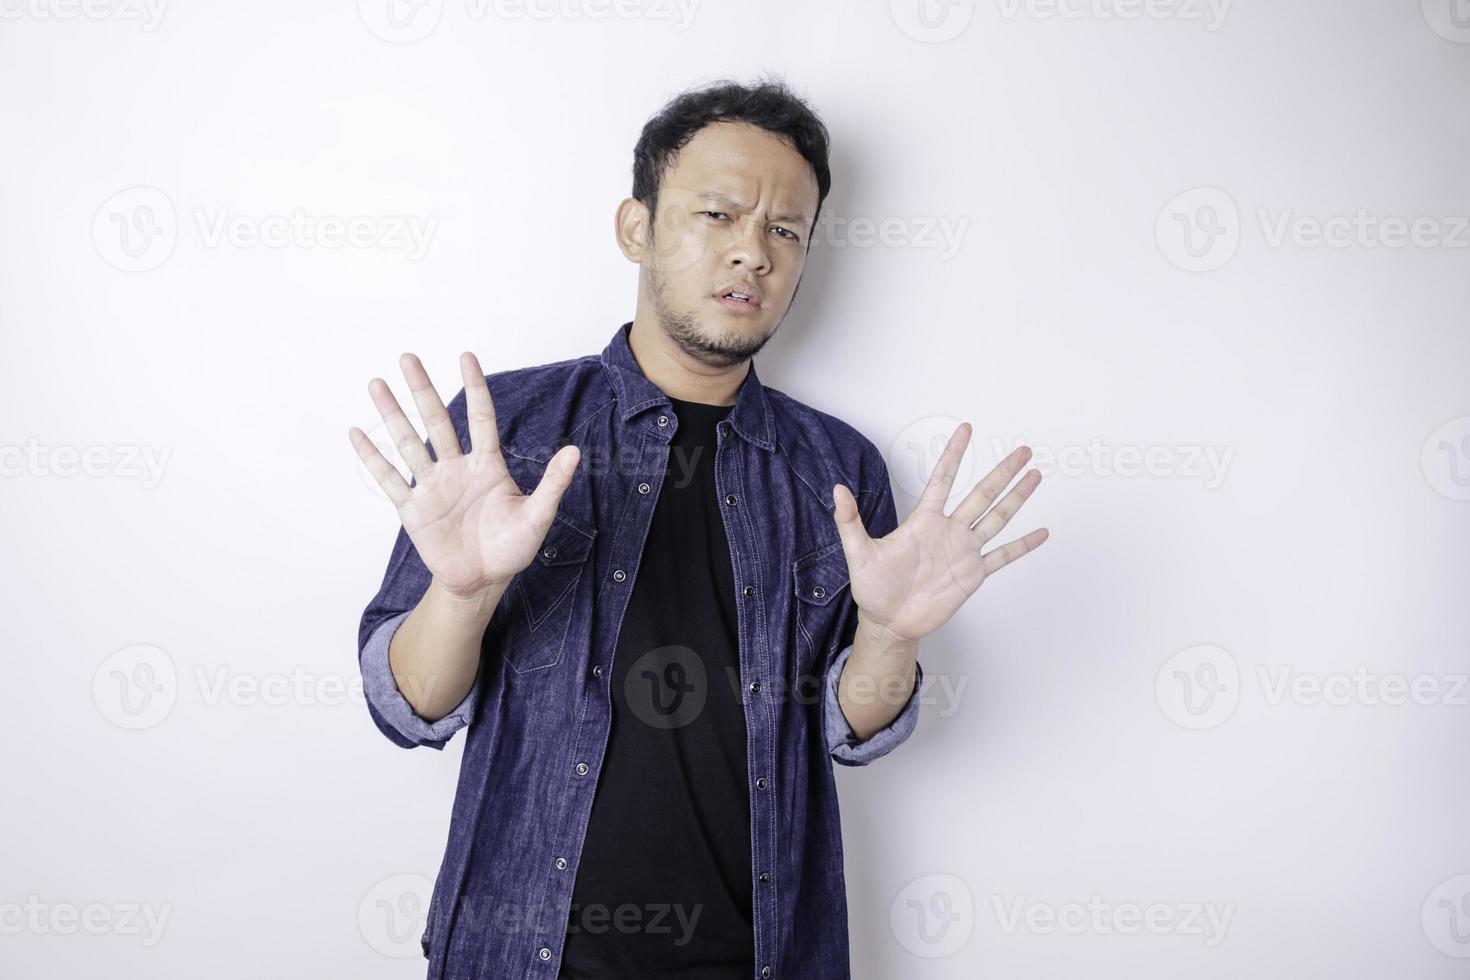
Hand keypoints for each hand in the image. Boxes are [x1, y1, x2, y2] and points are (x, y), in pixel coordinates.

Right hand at [349, 352, 580, 600]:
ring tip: (376, 384)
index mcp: (487, 466)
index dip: (474, 388)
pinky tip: (357, 433)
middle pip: (437, 421)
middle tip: (408, 357)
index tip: (466, 357)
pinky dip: (373, 457)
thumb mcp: (538, 516)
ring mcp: (433, 486)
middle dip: (423, 390)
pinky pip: (390, 479)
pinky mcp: (413, 508)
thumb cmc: (513, 547)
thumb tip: (575, 451)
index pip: (480, 418)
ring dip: (393, 414)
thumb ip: (553, 484)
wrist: (483, 580)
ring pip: (409, 443)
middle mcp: (457, 469)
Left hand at [832, 423, 1047, 643]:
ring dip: (1017, 498)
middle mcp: (948, 530)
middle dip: (1002, 472)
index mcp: (923, 520)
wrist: (889, 622)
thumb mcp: (858, 553)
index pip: (943, 479)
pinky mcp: (973, 575)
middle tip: (1022, 450)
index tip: (966, 429)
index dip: (954, 454)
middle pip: (981, 494)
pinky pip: (1002, 556)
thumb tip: (836, 490)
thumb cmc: (872, 588)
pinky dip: (1022, 545)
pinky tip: (1042, 532)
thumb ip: (849, 520)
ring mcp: (963, 551)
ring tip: (1035, 476)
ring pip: (997, 518)